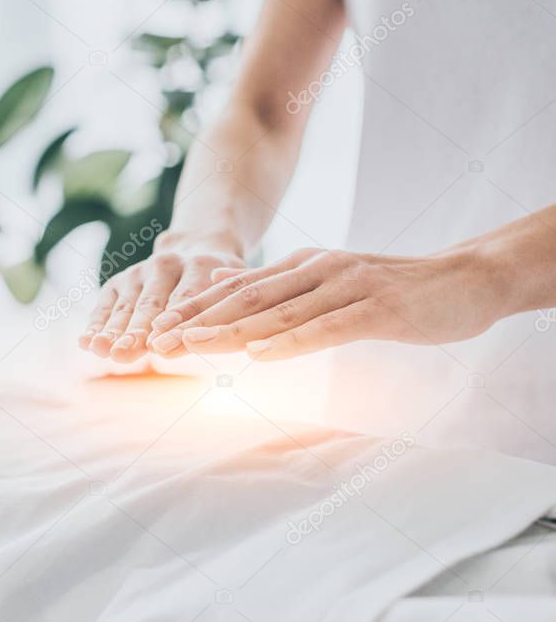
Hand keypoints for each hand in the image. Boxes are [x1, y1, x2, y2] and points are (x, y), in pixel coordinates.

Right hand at [79, 236, 245, 362]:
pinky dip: (96, 324)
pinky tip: (86, 342)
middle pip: (151, 303)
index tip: (160, 347)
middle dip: (137, 331)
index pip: (187, 299)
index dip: (173, 323)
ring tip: (103, 350)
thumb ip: (233, 305)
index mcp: (202, 265)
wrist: (196, 247)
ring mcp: (139, 271)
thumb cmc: (220, 282)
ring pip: (127, 306)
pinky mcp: (120, 281)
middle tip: (125, 354)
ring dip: (113, 331)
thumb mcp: (237, 285)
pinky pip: (105, 305)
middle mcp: (167, 264)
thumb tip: (226, 331)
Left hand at [147, 247, 502, 359]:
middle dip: (197, 322)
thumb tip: (225, 285)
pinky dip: (290, 341)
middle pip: (245, 299)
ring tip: (191, 347)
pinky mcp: (376, 307)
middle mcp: (316, 270)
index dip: (193, 310)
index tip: (153, 331)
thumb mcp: (328, 280)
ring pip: (277, 312)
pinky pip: (326, 327)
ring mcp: (346, 286)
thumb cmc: (394, 289)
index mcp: (302, 267)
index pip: (237, 289)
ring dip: (230, 332)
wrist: (467, 278)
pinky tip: (260, 355)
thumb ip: (279, 285)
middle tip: (155, 343)